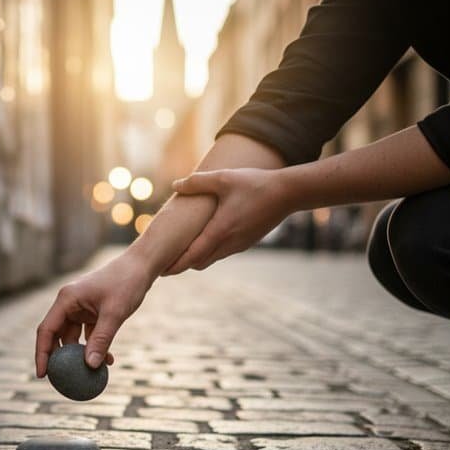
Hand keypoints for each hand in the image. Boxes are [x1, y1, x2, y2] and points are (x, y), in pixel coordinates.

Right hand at [35, 254, 154, 376]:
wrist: (142, 267)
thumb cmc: (126, 283)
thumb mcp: (114, 313)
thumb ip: (102, 339)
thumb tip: (91, 365)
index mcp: (66, 299)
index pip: (46, 330)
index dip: (41, 353)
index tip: (42, 375)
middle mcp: (69, 303)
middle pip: (56, 335)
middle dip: (59, 358)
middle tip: (61, 380)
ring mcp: (80, 308)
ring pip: (73, 337)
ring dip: (80, 355)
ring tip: (89, 374)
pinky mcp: (92, 312)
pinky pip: (88, 335)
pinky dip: (94, 347)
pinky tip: (107, 361)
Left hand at [163, 168, 292, 274]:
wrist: (288, 193)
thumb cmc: (254, 184)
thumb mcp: (223, 179)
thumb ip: (197, 182)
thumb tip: (175, 185)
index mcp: (220, 231)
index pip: (193, 256)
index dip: (176, 265)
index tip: (161, 270)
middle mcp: (230, 243)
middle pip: (200, 262)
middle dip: (182, 265)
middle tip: (165, 264)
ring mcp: (240, 245)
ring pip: (212, 259)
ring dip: (196, 258)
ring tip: (180, 255)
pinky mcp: (247, 242)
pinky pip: (223, 252)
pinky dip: (210, 252)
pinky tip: (203, 243)